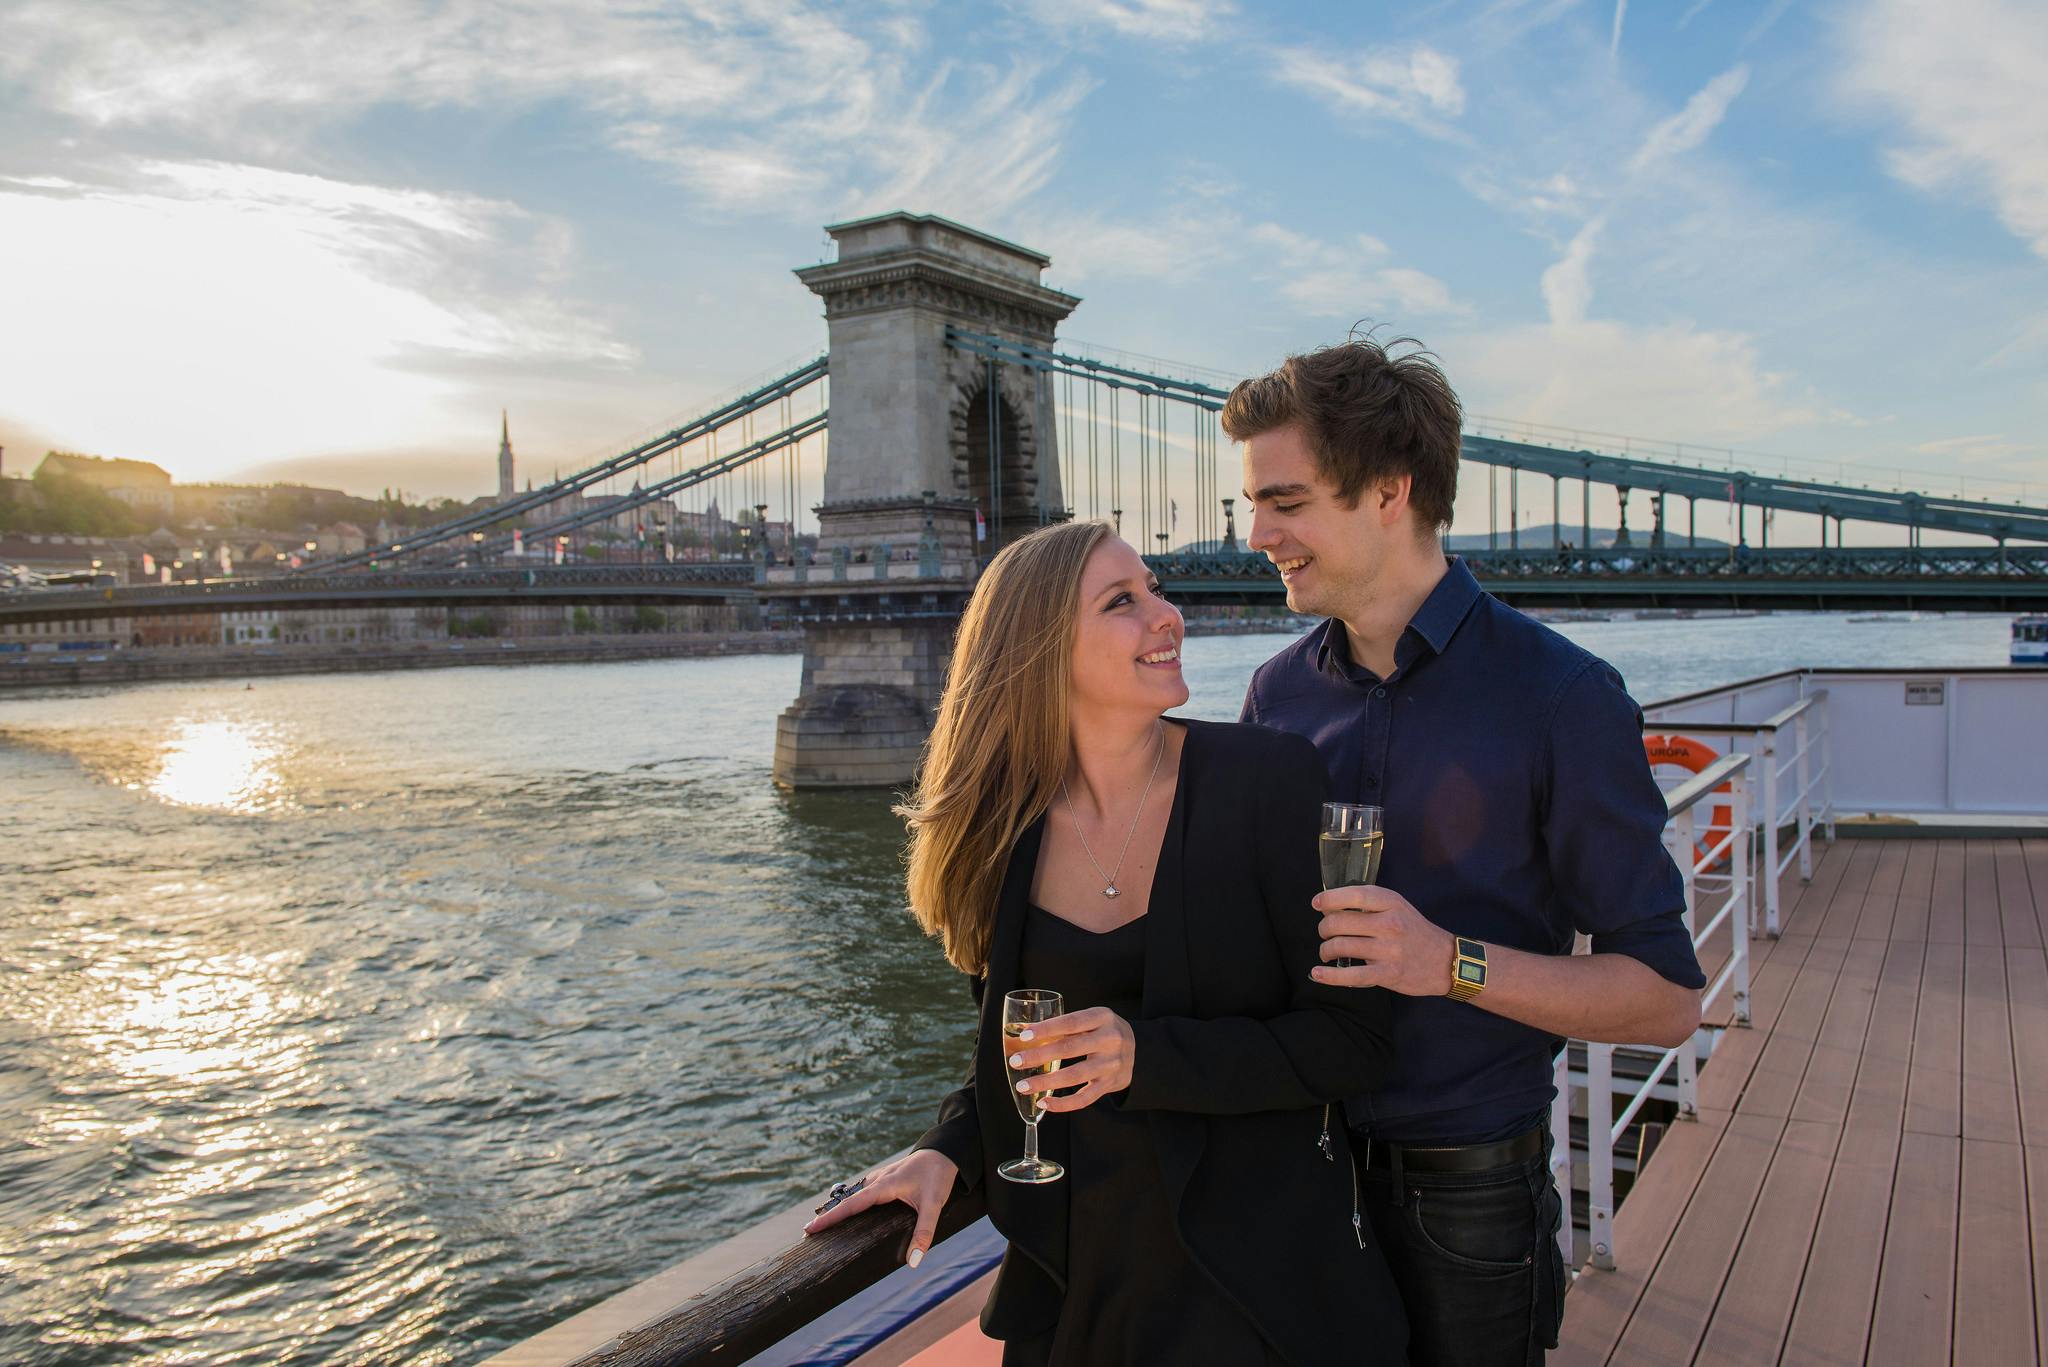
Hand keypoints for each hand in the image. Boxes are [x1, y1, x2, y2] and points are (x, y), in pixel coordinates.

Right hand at [801, 1147, 957, 1266]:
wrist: (946, 1150)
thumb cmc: (938, 1175)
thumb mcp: (934, 1205)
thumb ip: (924, 1233)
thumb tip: (913, 1261)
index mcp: (884, 1186)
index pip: (851, 1206)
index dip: (831, 1219)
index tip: (810, 1229)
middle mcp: (877, 1181)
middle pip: (847, 1202)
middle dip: (828, 1217)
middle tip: (809, 1233)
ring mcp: (880, 1178)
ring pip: (854, 1196)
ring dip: (840, 1210)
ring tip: (825, 1227)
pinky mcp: (885, 1179)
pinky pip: (863, 1193)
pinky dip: (852, 1204)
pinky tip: (852, 1214)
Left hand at [1006, 1007, 1134, 1112]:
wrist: (1138, 1050)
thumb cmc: (1103, 1031)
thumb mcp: (1091, 1020)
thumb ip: (1063, 1026)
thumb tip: (1024, 1031)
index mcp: (1103, 1017)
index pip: (1071, 1023)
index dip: (1047, 1029)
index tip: (1024, 1036)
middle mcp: (1111, 1040)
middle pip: (1070, 1048)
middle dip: (1039, 1056)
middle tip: (1016, 1061)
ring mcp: (1112, 1064)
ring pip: (1075, 1075)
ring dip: (1046, 1082)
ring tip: (1023, 1086)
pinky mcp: (1110, 1085)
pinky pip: (1084, 1098)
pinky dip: (1063, 1103)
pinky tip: (1044, 1103)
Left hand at [1312, 885, 1455, 996]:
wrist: (1445, 961)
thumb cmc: (1414, 931)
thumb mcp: (1398, 907)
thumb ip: (1370, 904)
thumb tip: (1331, 907)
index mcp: (1391, 903)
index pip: (1354, 895)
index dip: (1330, 898)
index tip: (1317, 903)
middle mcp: (1390, 924)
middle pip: (1340, 922)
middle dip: (1324, 928)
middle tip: (1325, 933)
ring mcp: (1389, 950)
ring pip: (1341, 946)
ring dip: (1325, 950)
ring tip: (1327, 952)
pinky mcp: (1388, 974)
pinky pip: (1351, 976)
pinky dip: (1329, 976)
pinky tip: (1317, 974)